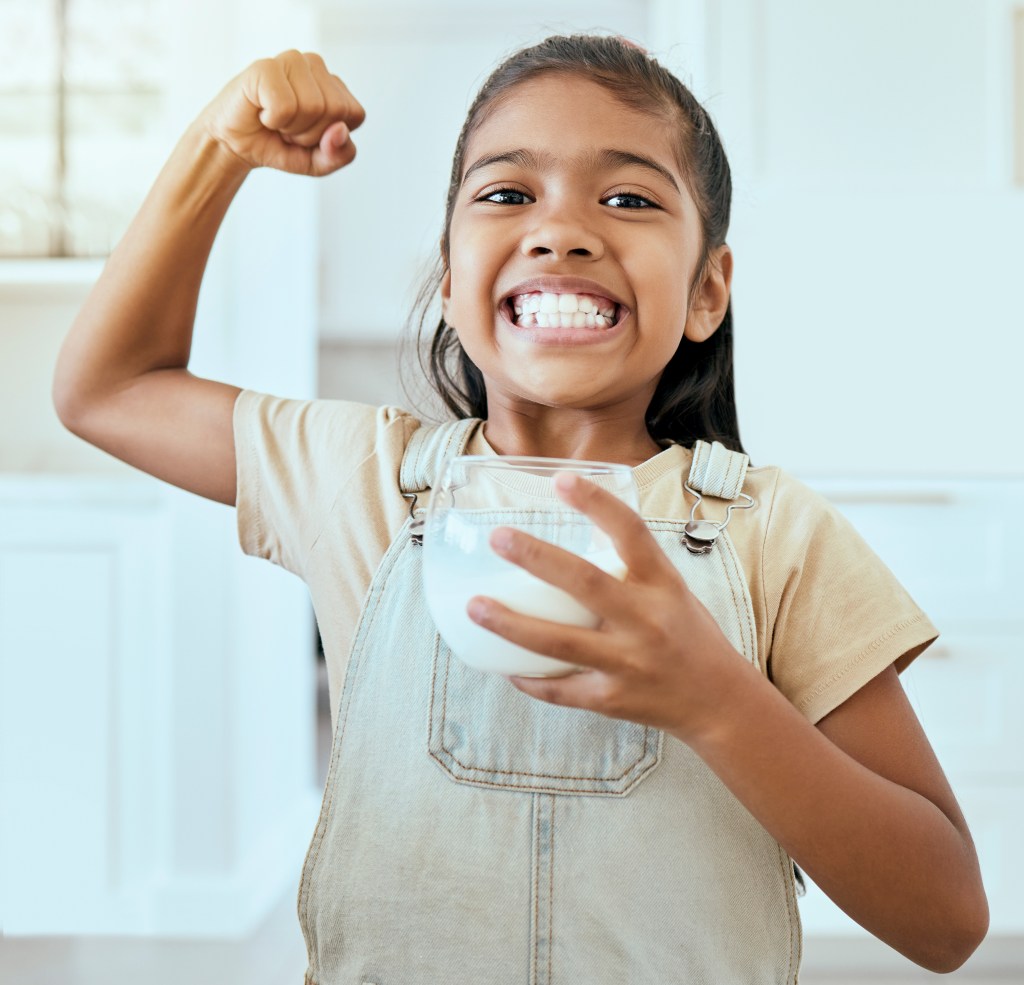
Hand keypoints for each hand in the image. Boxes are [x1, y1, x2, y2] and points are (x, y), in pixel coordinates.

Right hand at [200, 50, 364, 175]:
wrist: (236, 144)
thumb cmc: (279, 145)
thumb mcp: (318, 163)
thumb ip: (340, 155)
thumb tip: (340, 130)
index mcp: (335, 86)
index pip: (355, 115)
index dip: (331, 136)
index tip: (309, 133)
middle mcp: (316, 66)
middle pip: (335, 111)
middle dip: (311, 134)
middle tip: (289, 129)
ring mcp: (292, 61)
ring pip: (312, 107)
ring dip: (291, 128)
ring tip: (276, 120)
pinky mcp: (265, 66)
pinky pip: (284, 106)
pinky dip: (273, 120)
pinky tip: (262, 111)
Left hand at [467, 472, 750, 741]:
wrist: (721, 703)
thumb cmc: (688, 636)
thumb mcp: (670, 591)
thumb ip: (628, 568)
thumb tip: (573, 537)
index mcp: (662, 584)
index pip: (631, 532)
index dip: (596, 502)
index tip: (561, 478)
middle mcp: (646, 619)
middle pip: (585, 582)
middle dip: (536, 558)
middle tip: (497, 536)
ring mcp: (628, 662)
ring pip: (559, 642)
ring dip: (511, 624)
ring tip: (474, 606)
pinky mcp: (613, 700)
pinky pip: (560, 689)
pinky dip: (529, 678)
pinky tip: (503, 667)